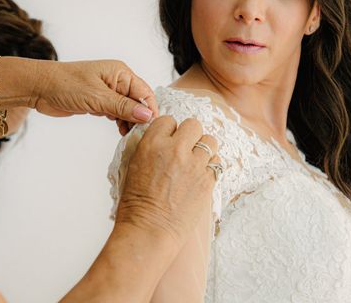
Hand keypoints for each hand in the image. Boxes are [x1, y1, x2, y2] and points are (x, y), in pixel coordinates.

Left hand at [31, 59, 158, 124]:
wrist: (40, 88)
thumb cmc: (66, 85)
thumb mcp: (97, 97)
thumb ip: (123, 107)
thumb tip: (147, 115)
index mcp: (120, 72)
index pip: (144, 92)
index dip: (150, 109)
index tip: (152, 127)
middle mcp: (117, 80)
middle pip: (138, 101)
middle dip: (140, 118)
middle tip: (140, 135)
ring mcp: (108, 91)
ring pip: (127, 109)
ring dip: (129, 122)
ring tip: (129, 135)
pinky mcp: (99, 102)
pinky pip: (116, 113)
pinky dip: (119, 122)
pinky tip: (120, 131)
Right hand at [115, 116, 218, 245]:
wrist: (148, 231)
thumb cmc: (135, 204)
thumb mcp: (132, 166)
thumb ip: (148, 147)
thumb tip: (160, 139)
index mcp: (151, 144)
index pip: (168, 120)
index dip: (169, 131)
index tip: (169, 141)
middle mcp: (174, 150)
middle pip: (193, 125)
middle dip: (190, 135)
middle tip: (185, 148)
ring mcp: (193, 165)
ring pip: (210, 141)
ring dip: (204, 149)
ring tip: (196, 162)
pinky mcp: (207, 181)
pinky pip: (217, 163)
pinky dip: (211, 166)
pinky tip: (201, 175)